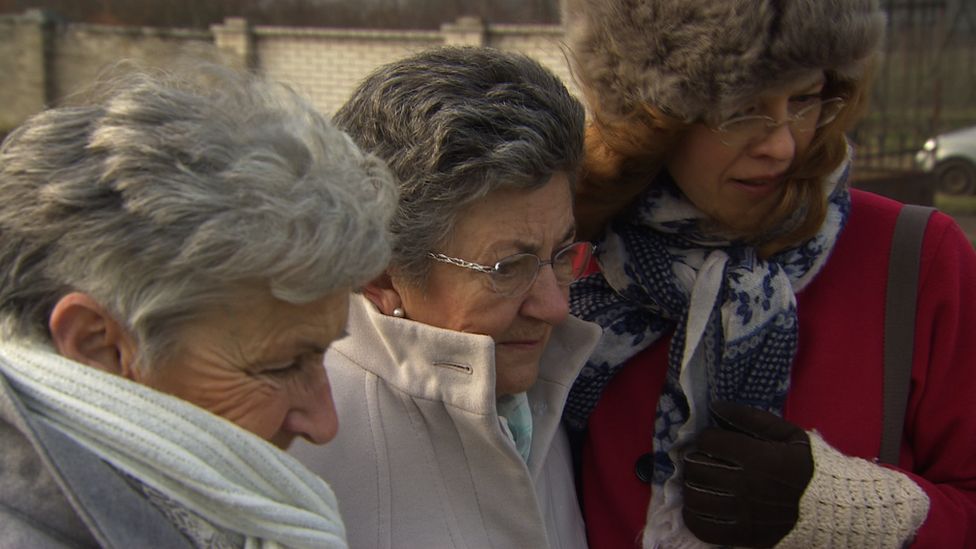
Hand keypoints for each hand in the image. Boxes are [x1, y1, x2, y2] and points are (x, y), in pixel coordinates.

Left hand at [682, 401, 813, 547]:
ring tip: (702, 482)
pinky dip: (693, 515)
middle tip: (704, 460)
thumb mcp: (787, 433)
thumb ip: (750, 418)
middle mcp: (746, 485)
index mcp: (758, 457)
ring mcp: (743, 513)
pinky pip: (703, 527)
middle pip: (697, 468)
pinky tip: (700, 506)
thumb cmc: (808, 466)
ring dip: (692, 486)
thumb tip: (715, 406)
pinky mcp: (743, 535)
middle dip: (696, 459)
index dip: (707, 438)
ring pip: (695, 497)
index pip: (709, 442)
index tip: (714, 441)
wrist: (832, 508)